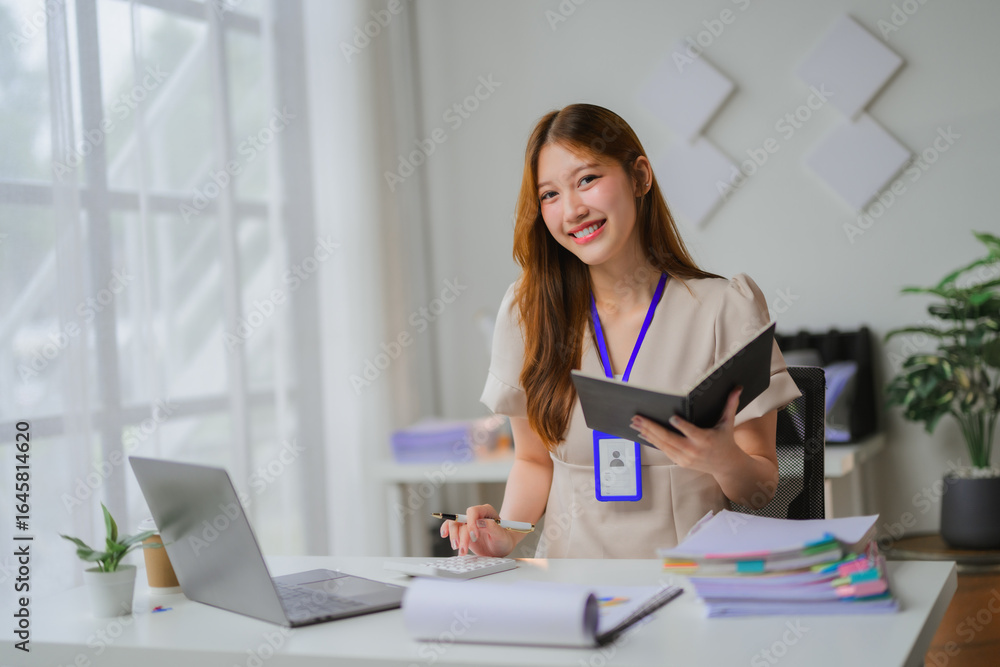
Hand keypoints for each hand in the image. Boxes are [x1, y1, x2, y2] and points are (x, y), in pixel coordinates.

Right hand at [439, 504, 514, 557]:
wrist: (502, 546)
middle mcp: (475, 516)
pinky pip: (452, 529)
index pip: (474, 512)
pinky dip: (447, 531)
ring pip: (455, 525)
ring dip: (454, 537)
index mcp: (486, 511)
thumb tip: (480, 523)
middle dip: (460, 534)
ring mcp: (468, 524)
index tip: (474, 536)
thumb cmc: (504, 539)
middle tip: (463, 548)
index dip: (471, 523)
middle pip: (461, 519)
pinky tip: (444, 535)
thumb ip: (493, 528)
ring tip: (460, 550)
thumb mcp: (502, 536)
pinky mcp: (463, 532)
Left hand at [630, 386, 744, 475]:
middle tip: (638, 417)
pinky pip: (663, 450)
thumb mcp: (728, 423)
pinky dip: (652, 441)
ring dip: (647, 433)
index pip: (691, 431)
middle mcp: (693, 450)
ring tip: (635, 423)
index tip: (671, 417)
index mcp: (705, 439)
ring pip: (663, 445)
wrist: (726, 466)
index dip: (681, 425)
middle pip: (669, 438)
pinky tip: (642, 433)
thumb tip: (737, 387)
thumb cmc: (725, 440)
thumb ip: (730, 404)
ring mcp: (685, 458)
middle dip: (652, 427)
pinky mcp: (680, 462)